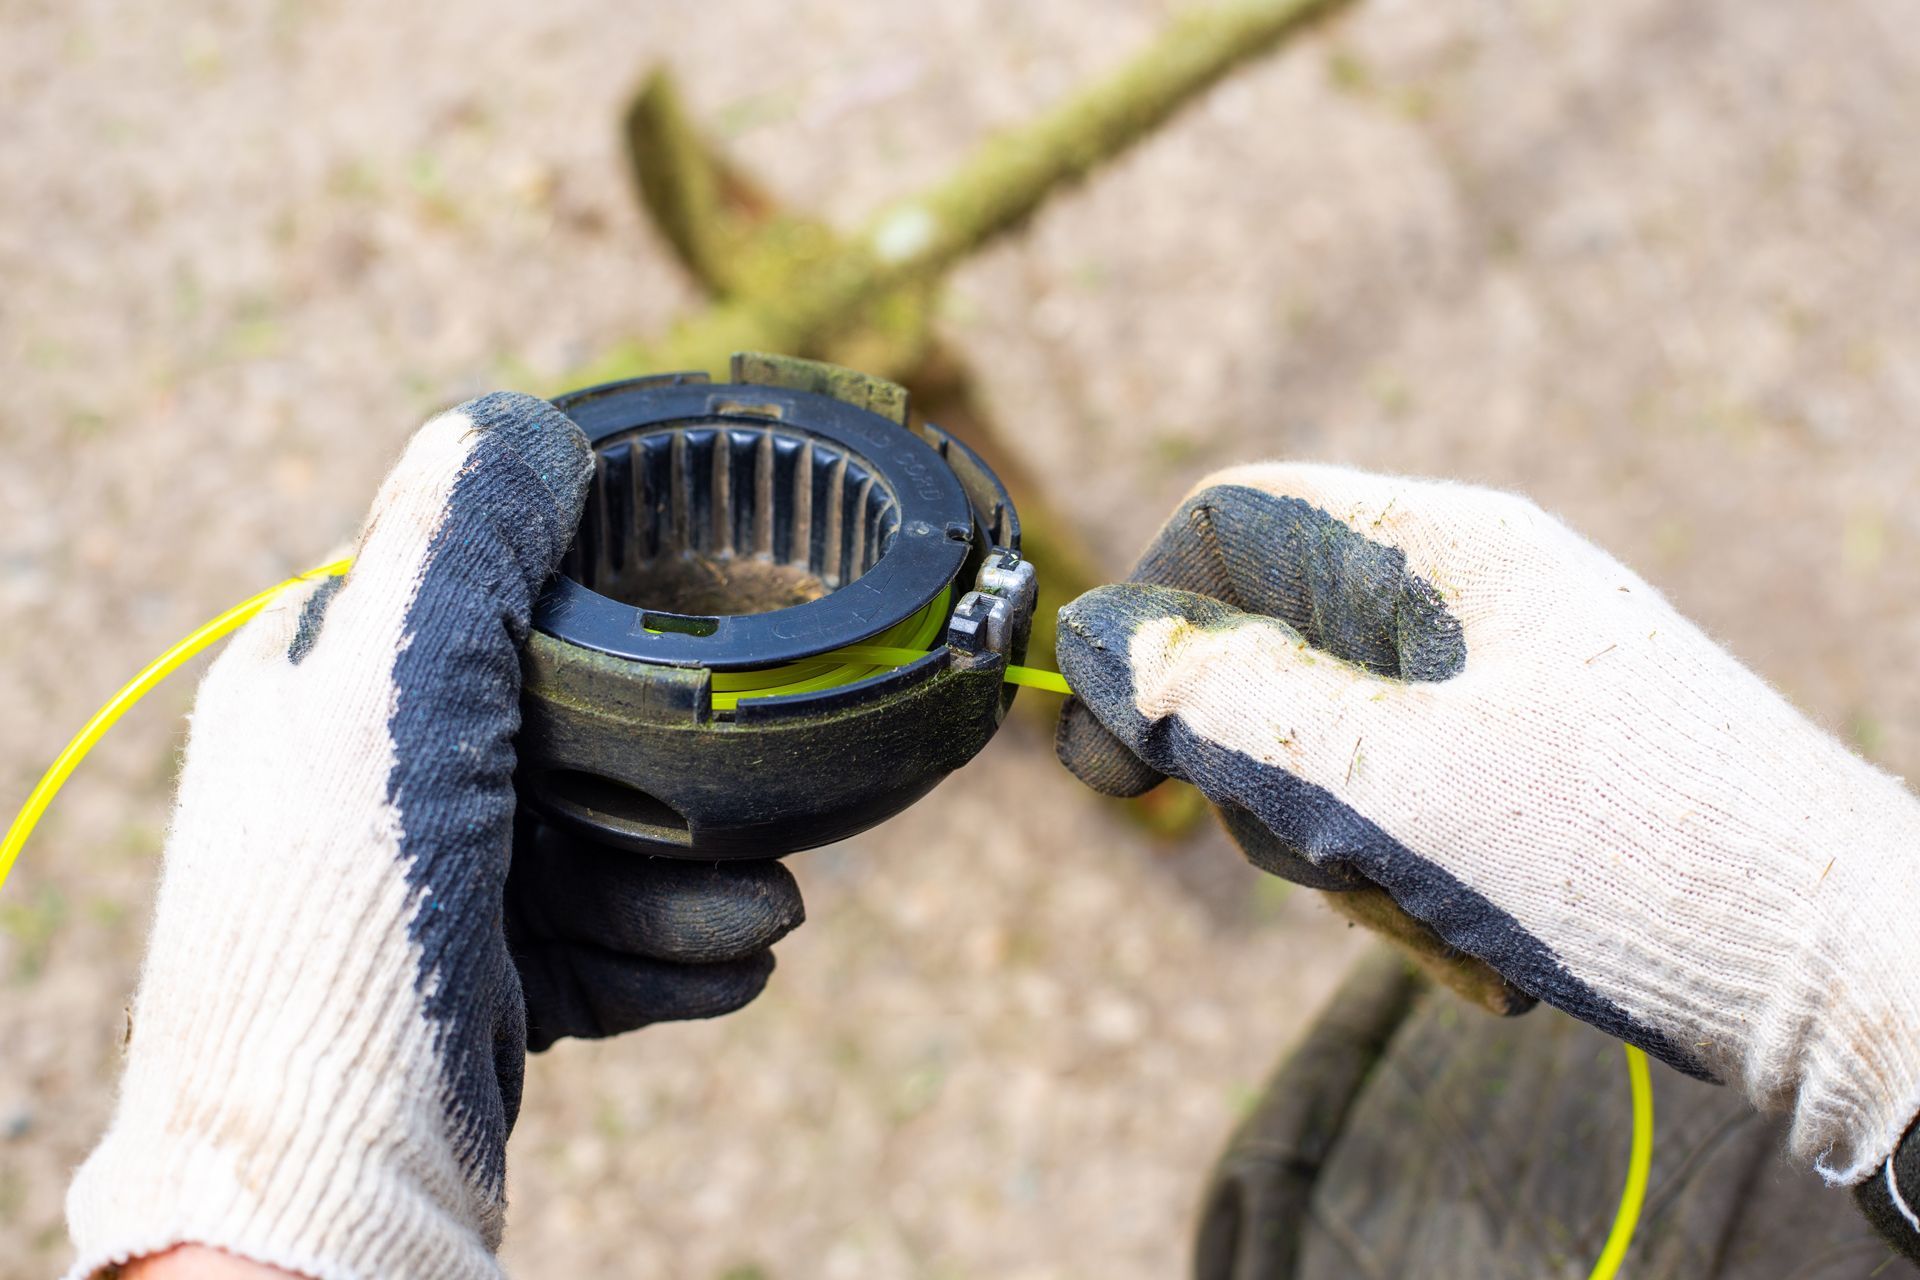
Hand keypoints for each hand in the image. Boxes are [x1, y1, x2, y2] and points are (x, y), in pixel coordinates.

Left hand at [67, 393, 800, 1279]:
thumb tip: (531, 424)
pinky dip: (661, 955)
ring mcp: (418, 888)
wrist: (327, 1163)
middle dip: (676, 782)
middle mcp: (365, 780)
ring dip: (688, 882)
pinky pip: (589, 943)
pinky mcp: (464, 983)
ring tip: (768, 916)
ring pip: (590, 849)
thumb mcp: (400, 676)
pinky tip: (727, 970)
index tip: (688, 620)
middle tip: (770, 809)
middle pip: (563, 736)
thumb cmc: (348, 907)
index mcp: (327, 683)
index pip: (474, 596)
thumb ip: (465, 537)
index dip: (588, 600)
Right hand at [1054, 462, 1919, 1259]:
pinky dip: (1409, 886)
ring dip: (1339, 855)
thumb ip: (1224, 706)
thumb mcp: (1391, 784)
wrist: (1846, 979)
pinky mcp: (1528, 771)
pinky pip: (1401, 809)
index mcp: (1439, 549)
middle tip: (1318, 862)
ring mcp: (1500, 685)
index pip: (1230, 524)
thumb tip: (1087, 647)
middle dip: (1259, 775)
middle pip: (1265, 646)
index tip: (1105, 754)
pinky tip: (1478, 955)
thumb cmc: (1629, 858)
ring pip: (1325, 746)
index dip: (1147, 626)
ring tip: (1432, 922)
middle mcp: (1466, 597)